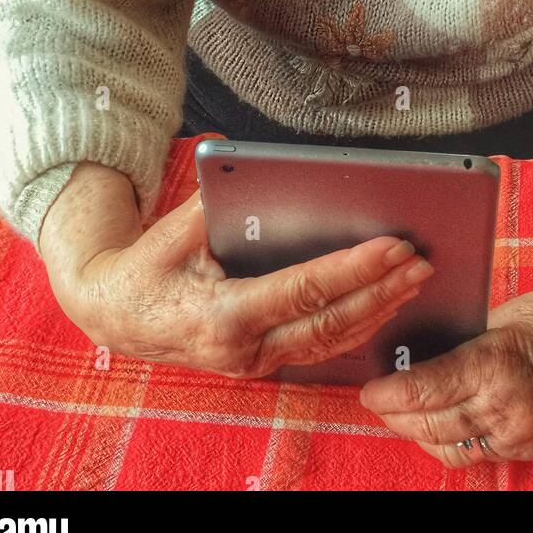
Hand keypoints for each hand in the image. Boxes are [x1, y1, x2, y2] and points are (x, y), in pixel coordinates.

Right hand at [40, 164, 434, 377]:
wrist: (111, 314)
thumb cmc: (144, 265)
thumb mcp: (174, 228)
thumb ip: (220, 201)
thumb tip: (262, 168)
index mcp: (222, 316)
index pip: (304, 292)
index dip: (353, 270)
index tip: (393, 248)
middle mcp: (242, 350)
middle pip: (329, 324)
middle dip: (381, 291)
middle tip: (421, 262)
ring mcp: (252, 364)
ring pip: (331, 343)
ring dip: (378, 310)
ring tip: (415, 279)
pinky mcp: (259, 364)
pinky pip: (318, 349)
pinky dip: (356, 325)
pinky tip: (384, 303)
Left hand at [359, 266, 532, 466]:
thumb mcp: (508, 314)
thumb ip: (466, 340)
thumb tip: (422, 353)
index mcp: (497, 364)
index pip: (424, 390)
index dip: (389, 393)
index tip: (368, 389)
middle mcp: (511, 408)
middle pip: (432, 425)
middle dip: (397, 416)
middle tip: (377, 402)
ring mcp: (528, 434)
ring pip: (455, 448)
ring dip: (423, 434)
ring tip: (403, 415)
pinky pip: (486, 454)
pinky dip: (459, 442)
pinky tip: (446, 425)